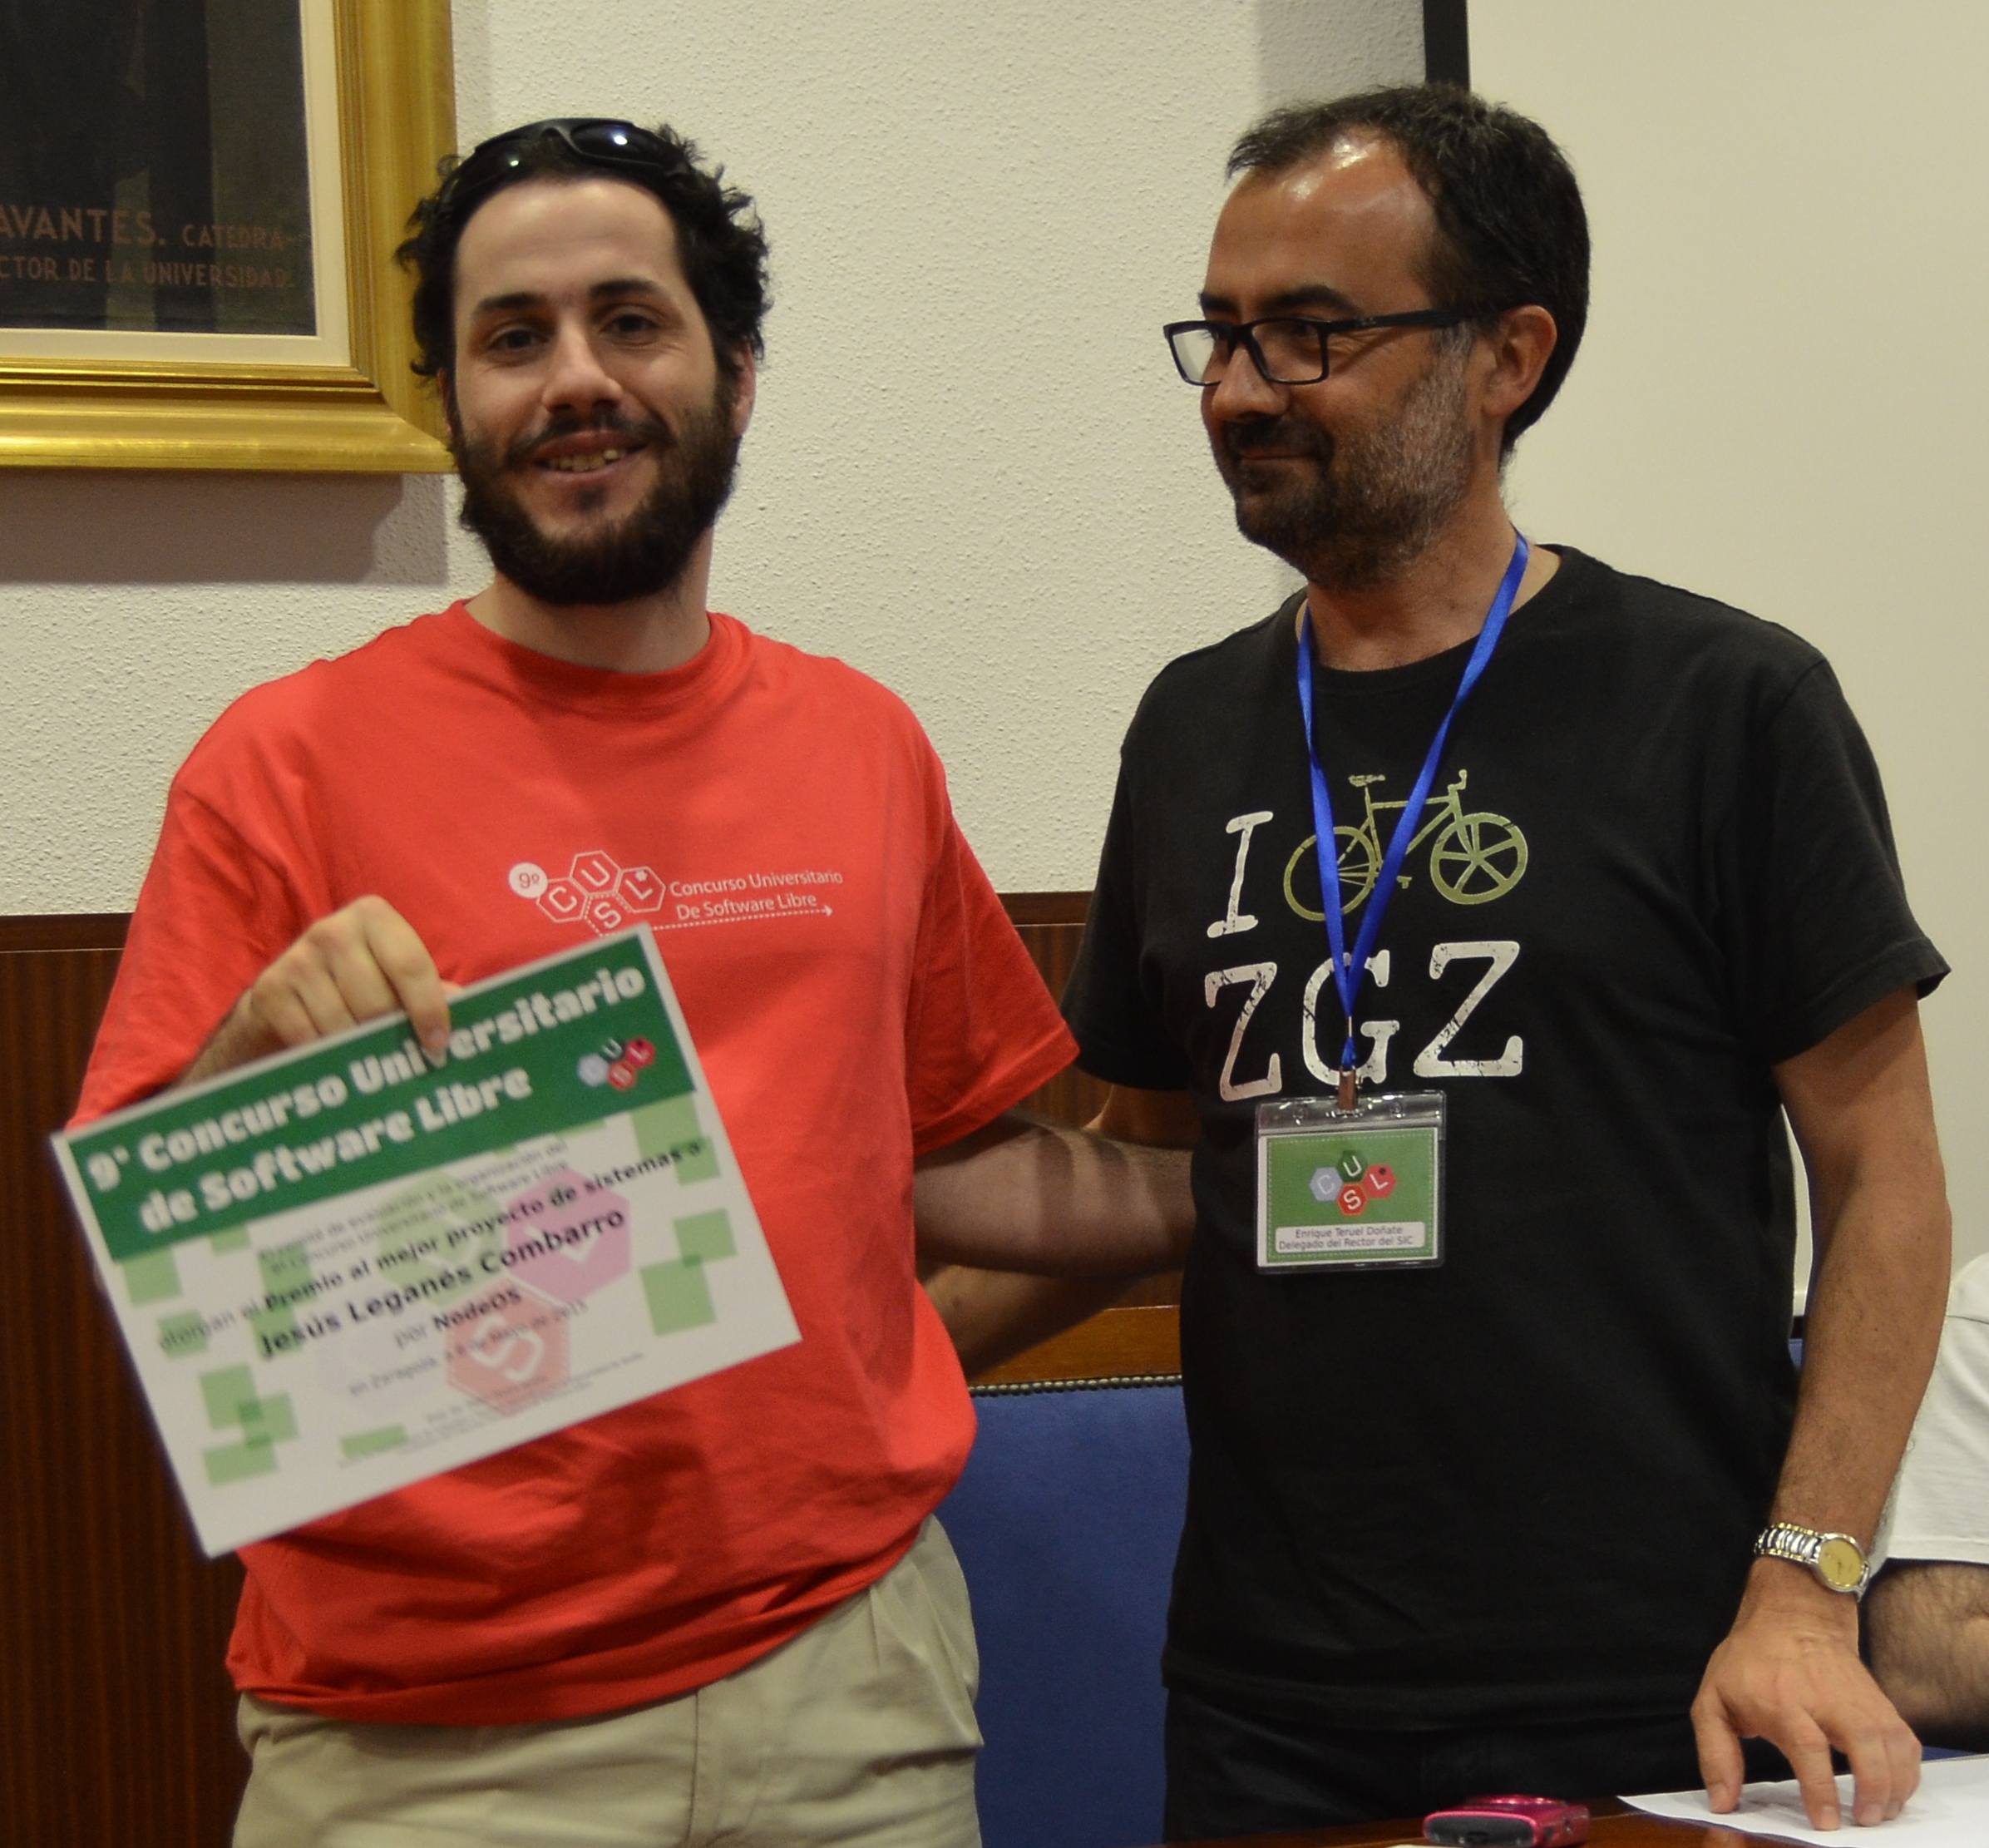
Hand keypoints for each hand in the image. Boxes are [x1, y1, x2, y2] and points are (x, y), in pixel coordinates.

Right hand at [182, 896, 449, 1083]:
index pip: (410, 965)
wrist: (282, 998)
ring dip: (358, 1051)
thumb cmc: (357, 986)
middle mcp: (332, 930)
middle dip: (391, 1036)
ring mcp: (296, 958)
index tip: (438, 1044)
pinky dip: (325, 1055)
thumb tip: (466, 1006)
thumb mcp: (394, 978)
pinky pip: (310, 1038)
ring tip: (367, 1060)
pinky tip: (332, 1058)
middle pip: (377, 1002)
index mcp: (374, 917)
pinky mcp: (270, 989)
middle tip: (401, 1058)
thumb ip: (431, 990)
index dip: (428, 1008)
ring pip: (343, 1024)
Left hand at [1692, 1560, 1920, 1828]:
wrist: (1793, 1615)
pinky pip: (1905, 1739)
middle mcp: (1826, 1698)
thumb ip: (1715, 1752)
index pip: (1808, 1746)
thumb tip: (1721, 1803)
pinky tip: (1896, 1791)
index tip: (1826, 1822)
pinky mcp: (1880, 1702)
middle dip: (1871, 1787)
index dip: (1820, 1787)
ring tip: (1880, 1814)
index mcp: (1781, 1700)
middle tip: (1864, 1821)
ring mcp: (1859, 1698)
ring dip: (1894, 1784)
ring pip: (1891, 1742)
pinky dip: (1909, 1770)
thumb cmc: (1749, 1663)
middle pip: (1863, 1742)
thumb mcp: (1713, 1699)